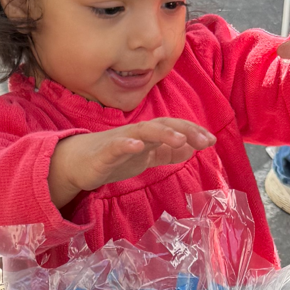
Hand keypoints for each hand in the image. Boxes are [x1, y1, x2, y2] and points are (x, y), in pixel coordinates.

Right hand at [49, 118, 214, 208]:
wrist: (77, 163)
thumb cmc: (112, 158)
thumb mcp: (145, 157)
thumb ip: (166, 153)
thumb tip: (191, 149)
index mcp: (147, 135)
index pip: (173, 128)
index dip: (192, 132)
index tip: (211, 140)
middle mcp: (136, 133)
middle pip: (163, 125)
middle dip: (185, 131)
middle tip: (206, 141)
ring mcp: (120, 141)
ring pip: (143, 132)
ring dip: (162, 133)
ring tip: (179, 140)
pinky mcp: (104, 153)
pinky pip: (116, 146)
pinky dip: (127, 144)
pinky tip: (138, 146)